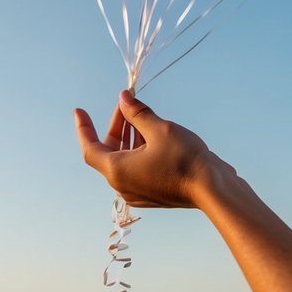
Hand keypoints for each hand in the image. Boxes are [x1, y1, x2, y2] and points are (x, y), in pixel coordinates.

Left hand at [74, 89, 232, 208]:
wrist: (213, 190)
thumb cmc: (184, 159)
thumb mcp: (159, 128)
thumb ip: (137, 113)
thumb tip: (123, 98)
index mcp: (117, 171)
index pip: (90, 148)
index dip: (83, 128)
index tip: (79, 110)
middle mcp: (123, 185)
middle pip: (110, 151)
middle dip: (117, 126)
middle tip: (127, 103)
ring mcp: (138, 192)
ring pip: (125, 159)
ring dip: (130, 136)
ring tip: (143, 115)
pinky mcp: (153, 193)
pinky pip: (138, 168)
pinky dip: (140, 149)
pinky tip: (154, 134)